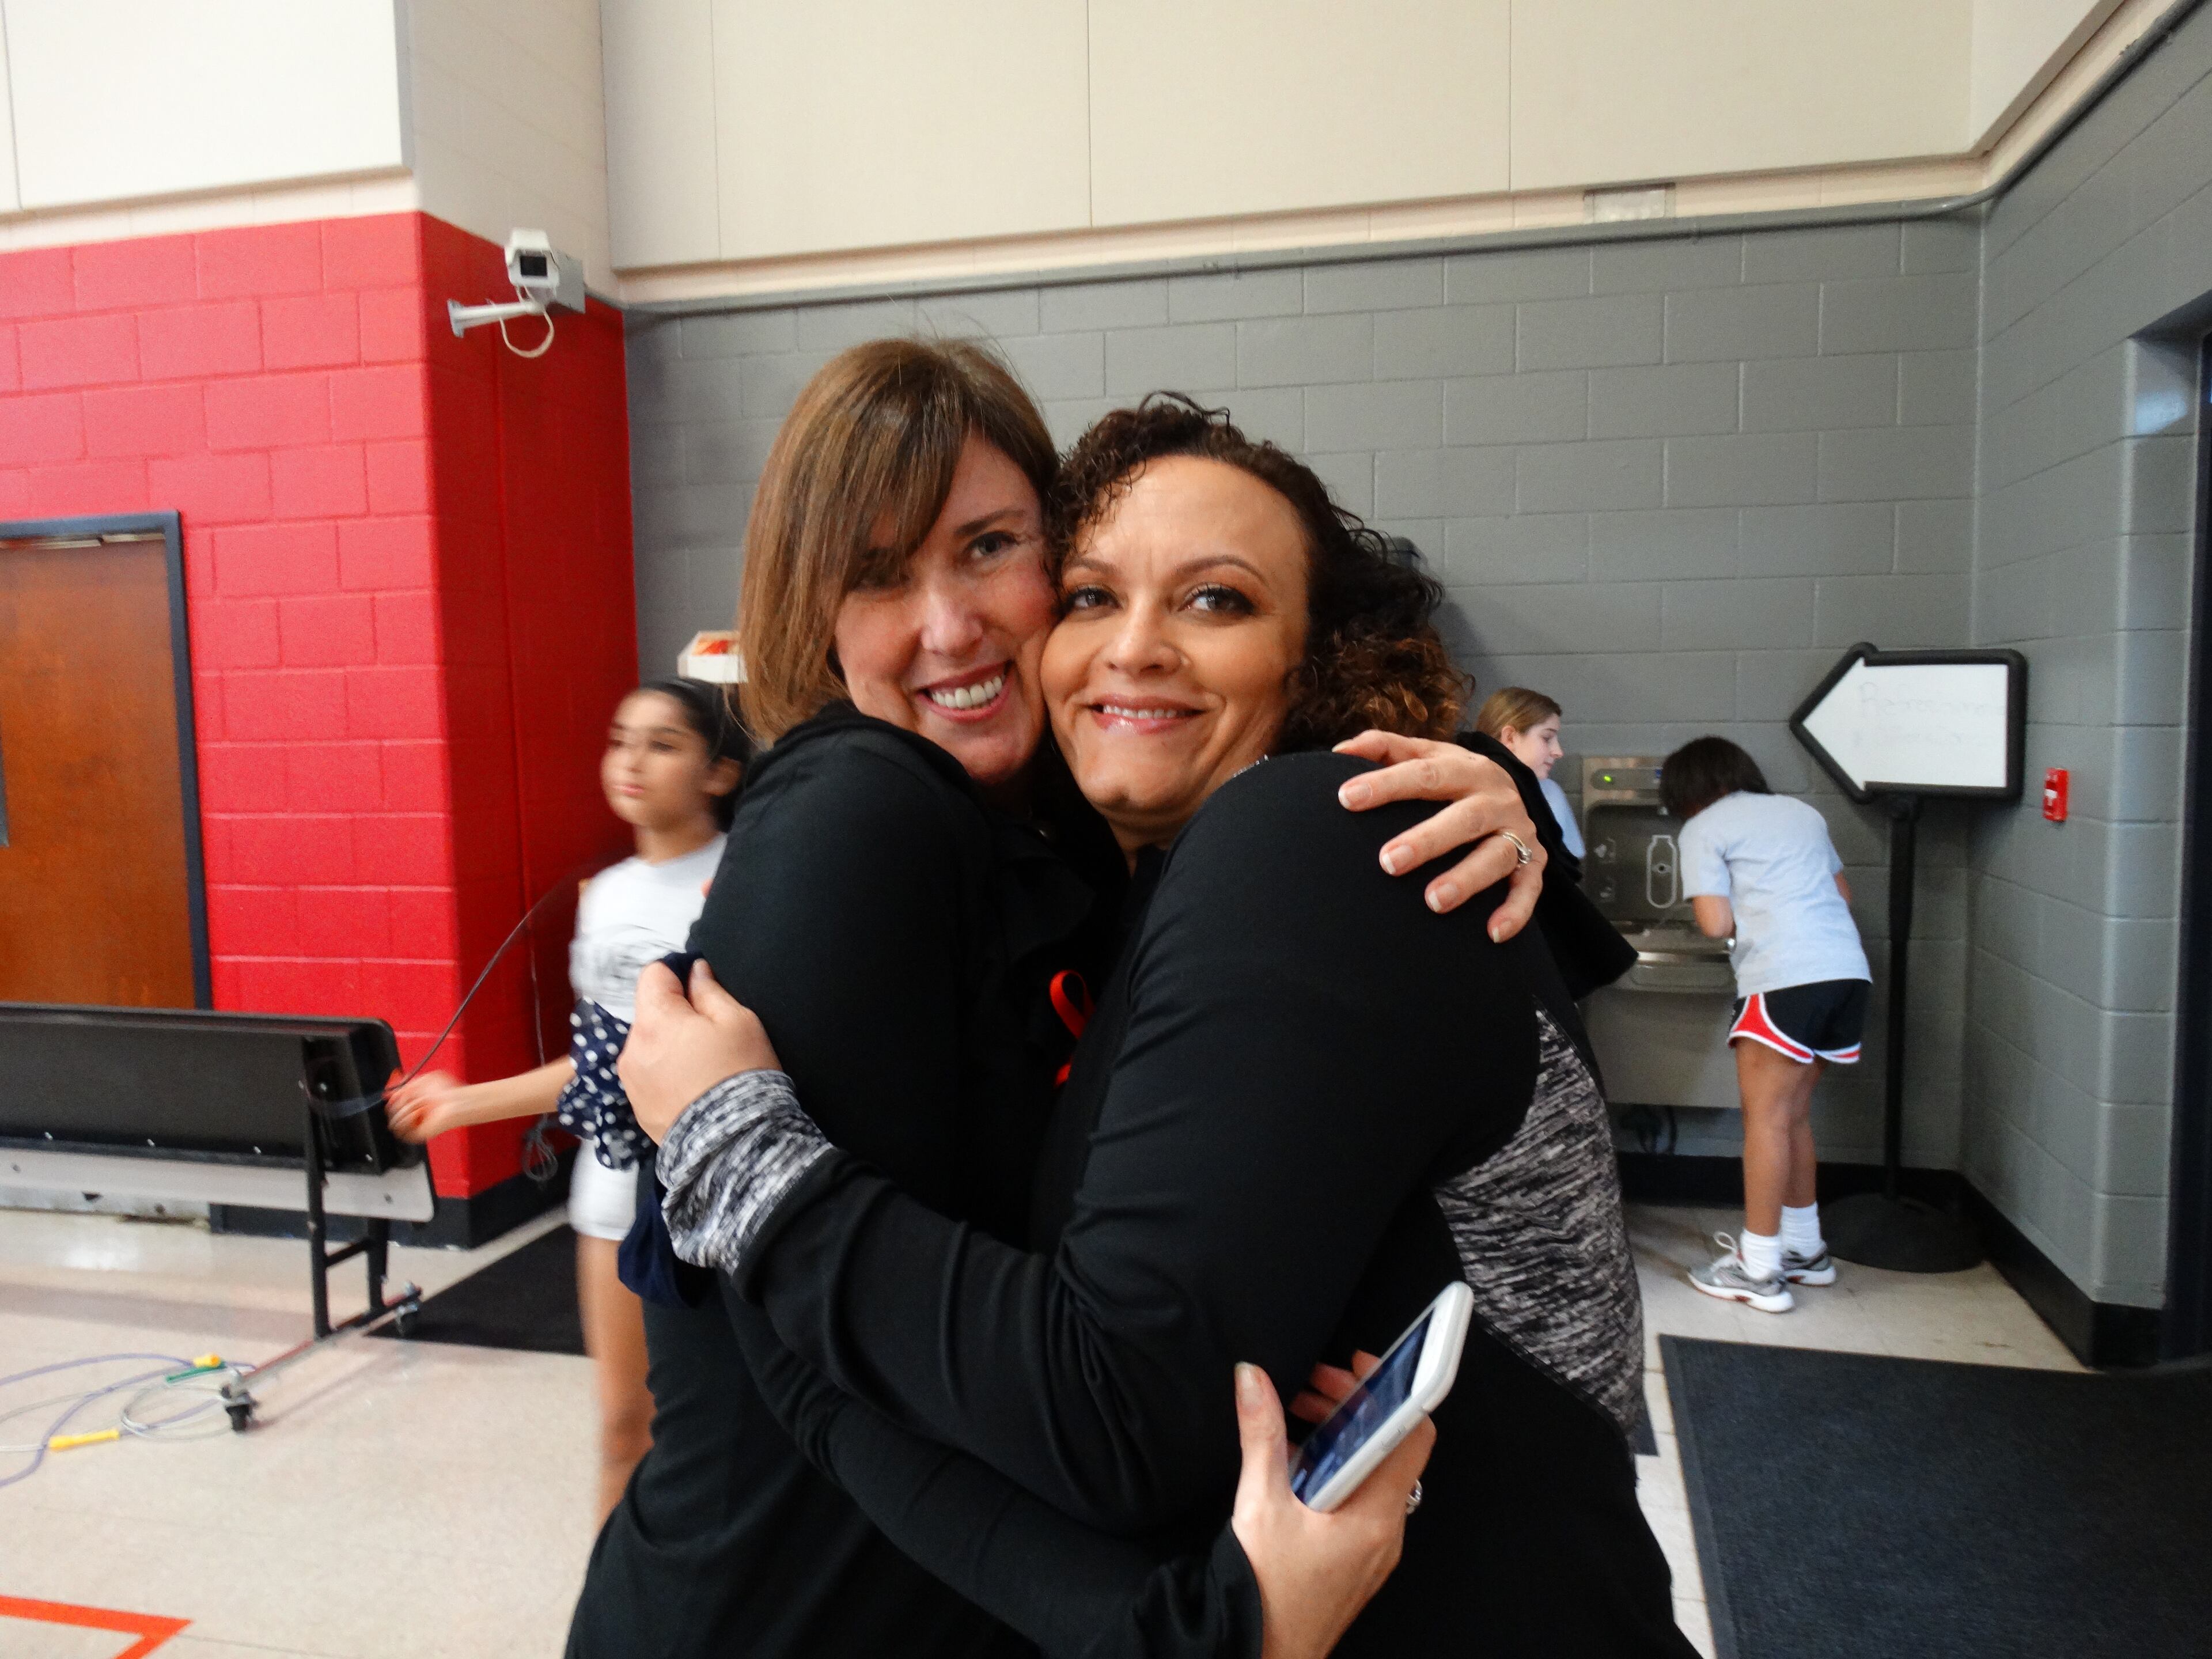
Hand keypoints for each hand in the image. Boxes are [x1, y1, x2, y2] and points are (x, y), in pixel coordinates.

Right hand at [384, 1070, 466, 1141]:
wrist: (456, 1101)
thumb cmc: (446, 1090)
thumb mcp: (423, 1079)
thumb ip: (404, 1085)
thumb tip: (389, 1092)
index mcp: (411, 1102)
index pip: (391, 1104)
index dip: (391, 1097)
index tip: (393, 1092)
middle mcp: (410, 1114)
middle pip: (390, 1110)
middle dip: (402, 1100)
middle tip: (414, 1096)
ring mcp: (412, 1125)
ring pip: (394, 1120)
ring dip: (408, 1108)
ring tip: (422, 1105)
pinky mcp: (415, 1135)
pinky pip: (400, 1129)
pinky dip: (409, 1118)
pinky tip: (421, 1112)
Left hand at [620, 960, 781, 1142]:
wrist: (734, 1142)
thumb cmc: (740, 1075)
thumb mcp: (738, 1021)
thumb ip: (710, 990)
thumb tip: (695, 972)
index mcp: (655, 1021)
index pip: (652, 974)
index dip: (677, 975)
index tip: (700, 991)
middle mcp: (632, 1048)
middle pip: (648, 1012)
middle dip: (674, 1015)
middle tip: (709, 1034)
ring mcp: (631, 1080)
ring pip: (647, 1044)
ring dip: (667, 1045)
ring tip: (700, 1065)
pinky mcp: (637, 1105)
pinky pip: (647, 1074)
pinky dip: (664, 1073)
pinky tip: (691, 1086)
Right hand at [1231, 1361, 1433, 1658]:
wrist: (1263, 1658)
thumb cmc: (1266, 1597)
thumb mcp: (1260, 1505)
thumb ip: (1261, 1434)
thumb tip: (1254, 1380)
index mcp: (1374, 1515)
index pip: (1413, 1436)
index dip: (1395, 1390)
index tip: (1363, 1365)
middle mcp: (1384, 1531)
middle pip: (1389, 1449)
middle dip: (1353, 1407)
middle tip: (1313, 1386)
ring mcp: (1371, 1547)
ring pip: (1371, 1473)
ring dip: (1339, 1436)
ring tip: (1297, 1416)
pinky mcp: (1354, 1557)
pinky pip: (1357, 1499)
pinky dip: (1332, 1468)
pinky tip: (1292, 1459)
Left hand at [1333, 730, 1544, 940]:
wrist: (1513, 793)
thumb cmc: (1453, 779)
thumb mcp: (1426, 755)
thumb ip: (1384, 748)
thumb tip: (1340, 751)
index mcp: (1465, 768)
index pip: (1424, 773)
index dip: (1387, 784)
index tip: (1347, 798)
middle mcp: (1496, 798)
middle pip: (1465, 817)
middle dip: (1428, 840)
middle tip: (1388, 862)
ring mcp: (1518, 831)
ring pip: (1497, 855)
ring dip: (1467, 879)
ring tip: (1432, 902)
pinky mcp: (1535, 863)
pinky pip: (1529, 888)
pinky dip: (1516, 910)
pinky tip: (1492, 933)